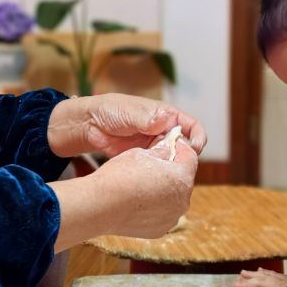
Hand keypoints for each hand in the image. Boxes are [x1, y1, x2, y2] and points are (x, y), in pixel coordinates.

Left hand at [47, 94, 206, 158]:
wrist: (88, 125)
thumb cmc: (109, 110)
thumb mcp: (129, 112)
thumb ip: (148, 118)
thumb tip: (166, 121)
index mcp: (166, 115)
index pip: (192, 126)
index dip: (197, 137)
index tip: (195, 149)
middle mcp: (164, 131)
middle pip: (185, 146)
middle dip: (185, 156)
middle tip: (177, 165)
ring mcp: (154, 146)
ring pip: (173, 159)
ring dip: (172, 166)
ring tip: (163, 172)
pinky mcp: (144, 159)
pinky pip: (158, 168)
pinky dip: (159, 173)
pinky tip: (152, 176)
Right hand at [89, 138, 197, 237]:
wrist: (100, 206)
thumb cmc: (119, 177)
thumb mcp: (142, 154)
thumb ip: (160, 152)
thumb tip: (166, 149)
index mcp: (181, 178)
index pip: (190, 157)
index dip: (179, 148)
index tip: (169, 145)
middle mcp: (182, 201)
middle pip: (182, 180)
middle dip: (171, 171)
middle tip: (153, 165)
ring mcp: (171, 218)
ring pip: (173, 198)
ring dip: (163, 190)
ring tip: (142, 184)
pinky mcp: (159, 230)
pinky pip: (162, 214)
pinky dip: (154, 207)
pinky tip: (137, 201)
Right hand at [233, 268, 286, 286]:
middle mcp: (278, 285)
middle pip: (259, 283)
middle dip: (247, 284)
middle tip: (235, 285)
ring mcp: (282, 279)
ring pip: (264, 275)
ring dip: (252, 275)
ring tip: (242, 273)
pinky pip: (273, 273)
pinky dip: (265, 272)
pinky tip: (259, 270)